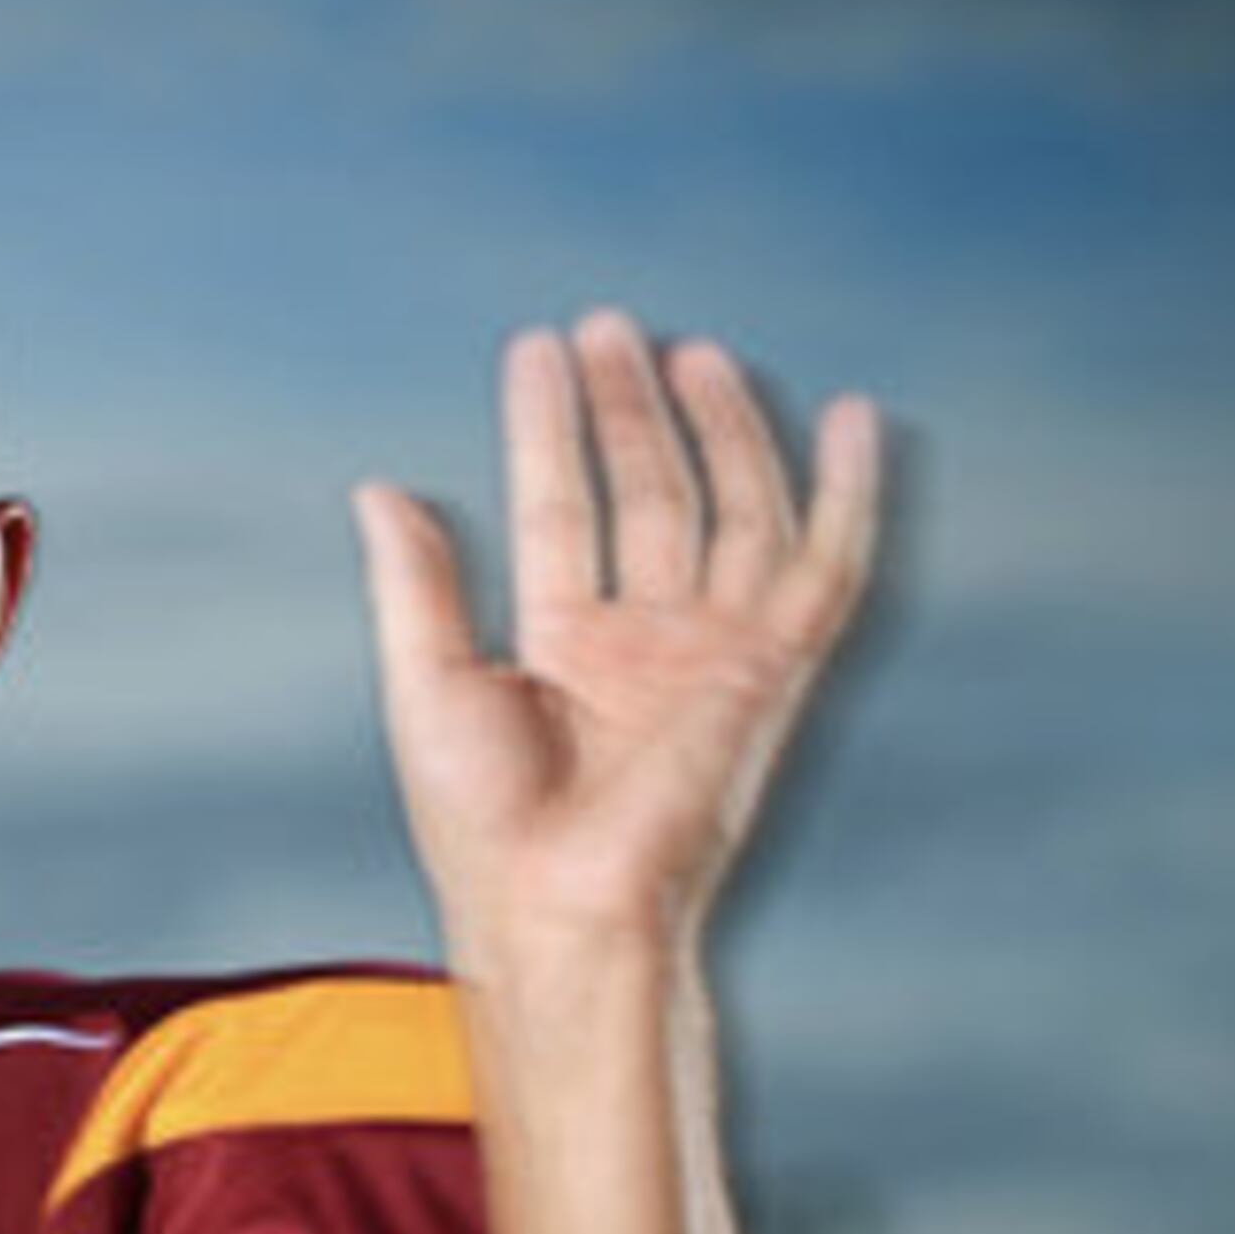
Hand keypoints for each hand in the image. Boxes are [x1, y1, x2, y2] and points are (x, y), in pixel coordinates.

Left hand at [354, 312, 878, 968]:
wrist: (558, 904)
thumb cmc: (484, 829)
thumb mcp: (427, 684)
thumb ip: (416, 584)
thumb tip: (379, 490)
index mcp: (564, 647)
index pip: (561, 506)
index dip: (549, 427)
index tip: (538, 348)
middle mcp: (645, 642)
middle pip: (650, 494)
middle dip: (633, 412)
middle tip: (612, 328)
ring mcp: (713, 652)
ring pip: (733, 510)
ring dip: (719, 430)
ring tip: (691, 352)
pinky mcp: (771, 670)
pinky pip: (828, 568)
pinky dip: (851, 494)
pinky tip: (856, 421)